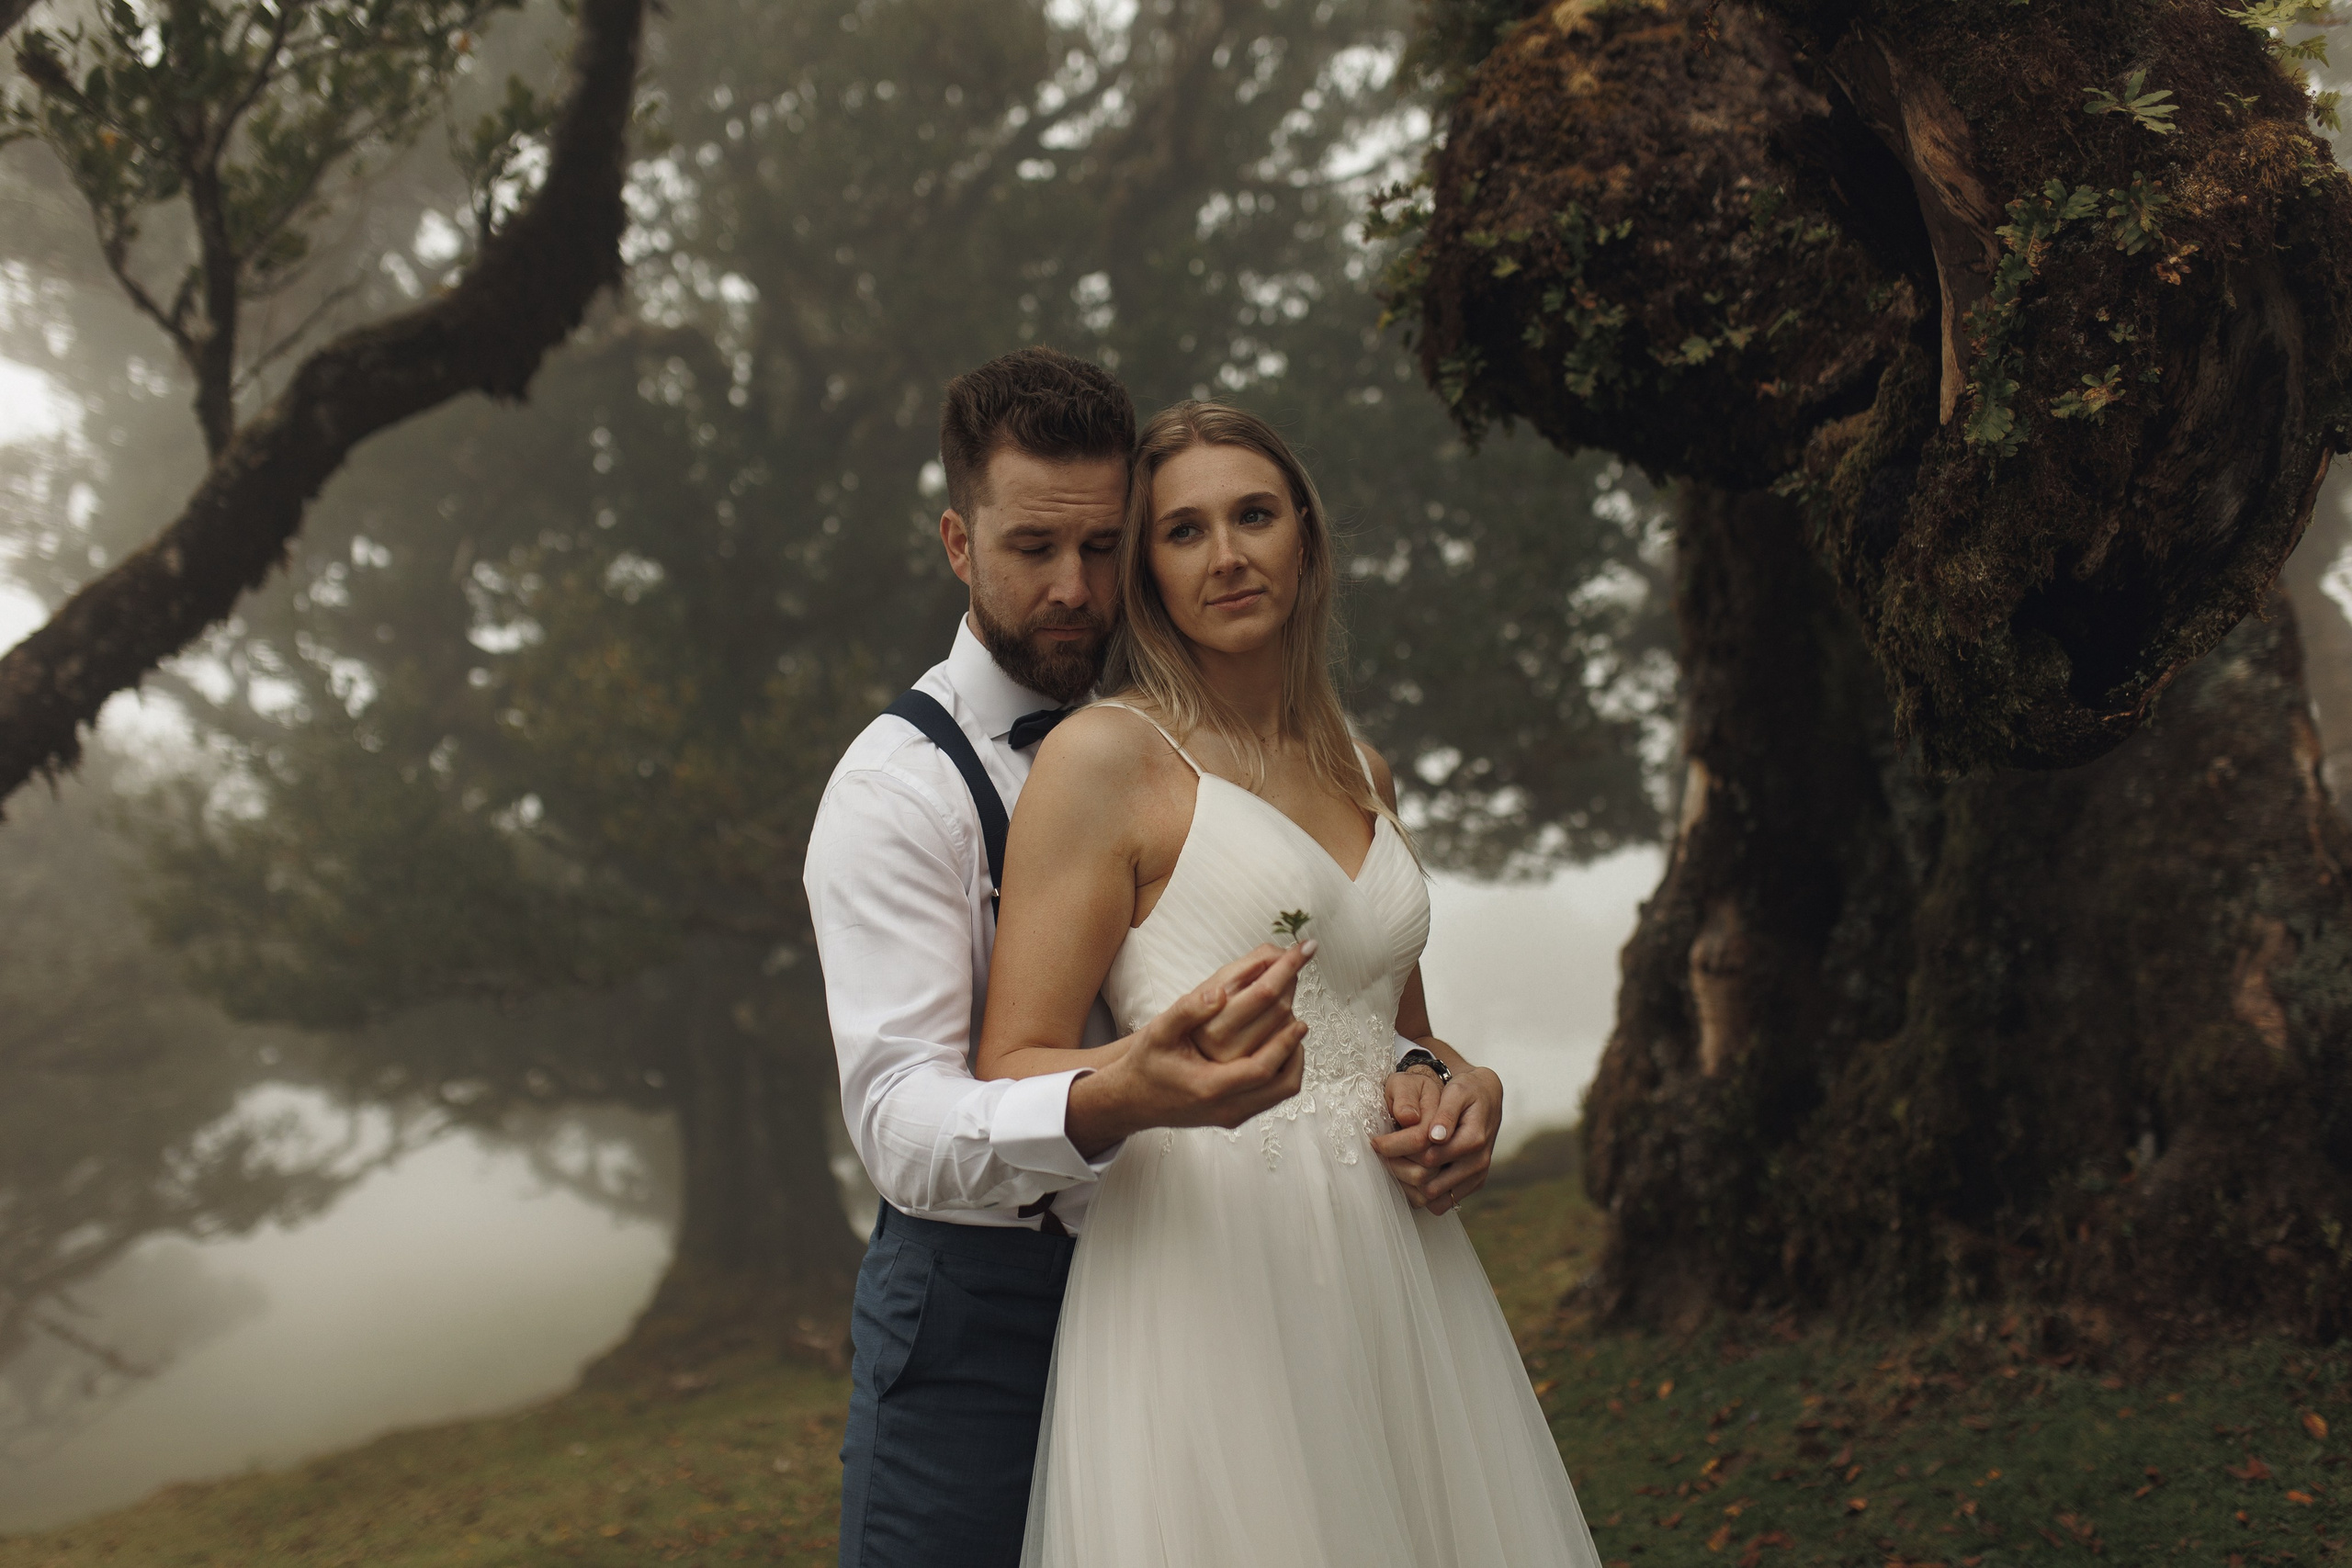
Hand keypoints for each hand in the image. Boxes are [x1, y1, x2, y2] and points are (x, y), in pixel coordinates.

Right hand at [1066, 943, 1312, 1154]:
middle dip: (1295, 1048)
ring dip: (1292, 1062)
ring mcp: (1231, 1115)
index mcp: (1209, 1086)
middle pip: (1281, 1084)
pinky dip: (1282, 1071)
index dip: (1284, 1044)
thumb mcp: (1159, 1031)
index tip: (1298, 1019)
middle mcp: (1225, 1107)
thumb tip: (1220, 992)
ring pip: (1281, 1093)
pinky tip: (1277, 1049)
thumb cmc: (1146, 1064)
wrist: (1131, 1100)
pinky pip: (1271, 1097)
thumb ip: (1188, 1009)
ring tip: (1292, 1032)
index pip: (1262, 1069)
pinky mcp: (1233, 1116)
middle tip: (1300, 1018)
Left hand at [1371, 1059, 1502, 1216]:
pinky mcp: (1471, 1186)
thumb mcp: (1457, 1091)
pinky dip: (1421, 1194)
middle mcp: (1477, 1163)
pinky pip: (1441, 1203)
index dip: (1397, 1149)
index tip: (1376, 1141)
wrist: (1487, 1099)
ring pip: (1433, 1198)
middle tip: (1381, 1154)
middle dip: (1399, 1169)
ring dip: (1408, 1185)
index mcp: (1473, 1139)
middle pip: (1428, 1181)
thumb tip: (1436, 1136)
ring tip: (1393, 1163)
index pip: (1427, 1156)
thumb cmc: (1467, 1091)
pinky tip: (1409, 1173)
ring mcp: (1475, 1178)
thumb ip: (1446, 1113)